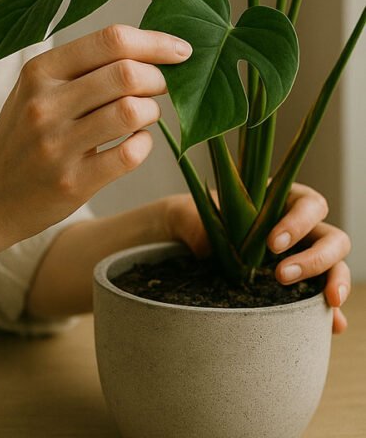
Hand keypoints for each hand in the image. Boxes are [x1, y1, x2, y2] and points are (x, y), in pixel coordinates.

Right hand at [0, 24, 190, 246]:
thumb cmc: (25, 134)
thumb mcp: (38, 89)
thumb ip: (84, 67)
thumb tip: (151, 49)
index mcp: (40, 70)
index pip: (110, 40)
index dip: (155, 42)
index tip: (181, 50)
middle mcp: (45, 103)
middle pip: (126, 73)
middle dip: (158, 78)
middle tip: (161, 86)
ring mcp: (57, 145)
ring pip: (132, 111)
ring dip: (152, 110)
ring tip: (145, 114)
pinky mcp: (72, 182)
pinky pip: (130, 154)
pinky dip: (145, 144)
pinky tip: (136, 142)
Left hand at [164, 183, 350, 334]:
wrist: (188, 244)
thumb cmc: (194, 219)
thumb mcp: (190, 214)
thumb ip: (197, 224)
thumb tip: (209, 247)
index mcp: (280, 199)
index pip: (308, 204)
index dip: (298, 222)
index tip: (272, 244)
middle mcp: (300, 228)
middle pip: (333, 237)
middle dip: (316, 257)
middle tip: (282, 275)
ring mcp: (304, 256)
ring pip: (336, 265)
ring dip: (333, 281)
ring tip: (325, 302)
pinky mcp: (301, 286)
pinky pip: (325, 298)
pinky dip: (331, 312)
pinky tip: (332, 325)